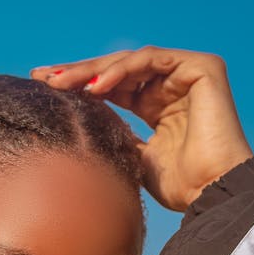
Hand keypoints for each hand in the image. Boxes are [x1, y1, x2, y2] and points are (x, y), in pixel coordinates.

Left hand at [31, 47, 252, 210]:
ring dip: (92, 71)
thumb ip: (115, 139)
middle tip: (42, 77)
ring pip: (129, 62)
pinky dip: (121, 70)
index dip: (80, 87)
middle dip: (78, 73)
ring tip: (61, 83)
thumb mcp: (133, 160)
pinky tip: (95, 88)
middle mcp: (170, 87)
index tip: (45, 90)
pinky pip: (151, 60)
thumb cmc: (179, 186)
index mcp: (156, 107)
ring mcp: (186, 75)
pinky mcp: (200, 68)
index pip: (113, 88)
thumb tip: (82, 132)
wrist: (210, 194)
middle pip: (116, 72)